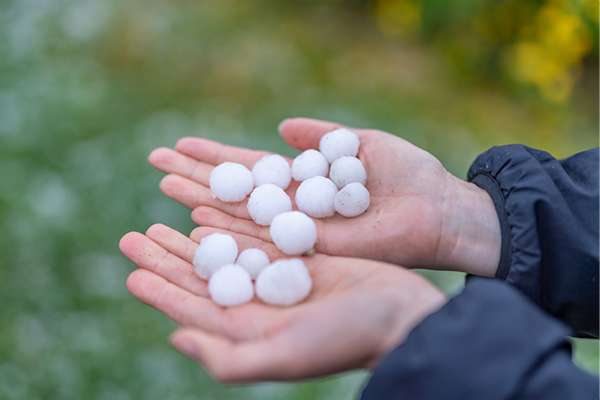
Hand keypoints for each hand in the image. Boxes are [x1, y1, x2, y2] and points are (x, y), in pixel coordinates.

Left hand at [119, 224, 444, 382]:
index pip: (194, 307)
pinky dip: (232, 223)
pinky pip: (258, 236)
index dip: (161, 289)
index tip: (131, 270)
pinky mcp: (304, 258)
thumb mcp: (287, 354)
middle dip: (167, 257)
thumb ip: (230, 356)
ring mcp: (282, 280)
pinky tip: (210, 214)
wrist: (402, 316)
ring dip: (193, 236)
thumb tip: (176, 339)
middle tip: (134, 235)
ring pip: (226, 252)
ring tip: (164, 220)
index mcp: (252, 330)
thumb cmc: (348, 339)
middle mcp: (262, 304)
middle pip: (204, 276)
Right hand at [148, 117, 500, 275]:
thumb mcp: (359, 144)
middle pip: (235, 190)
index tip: (182, 144)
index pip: (250, 168)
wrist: (439, 209)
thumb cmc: (408, 175)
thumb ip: (320, 136)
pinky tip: (199, 217)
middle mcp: (293, 207)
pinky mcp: (310, 250)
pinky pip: (262, 239)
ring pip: (240, 215)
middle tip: (156, 162)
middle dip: (196, 175)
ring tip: (165, 185)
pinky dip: (231, 228)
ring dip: (202, 199)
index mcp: (305, 181)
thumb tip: (280, 129)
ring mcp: (298, 230)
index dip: (216, 156)